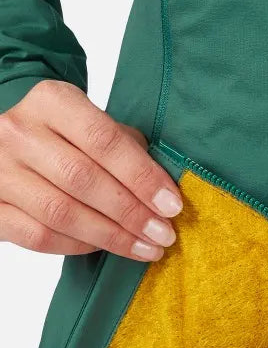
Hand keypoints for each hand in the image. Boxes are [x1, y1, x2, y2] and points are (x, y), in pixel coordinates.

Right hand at [0, 81, 181, 259]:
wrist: (6, 134)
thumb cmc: (61, 129)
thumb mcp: (91, 119)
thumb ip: (124, 145)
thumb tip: (161, 190)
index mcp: (51, 101)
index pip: (104, 141)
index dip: (142, 176)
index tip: (171, 205)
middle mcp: (19, 132)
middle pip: (83, 180)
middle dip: (130, 212)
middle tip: (163, 233)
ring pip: (60, 213)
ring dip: (110, 236)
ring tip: (144, 247)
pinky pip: (37, 236)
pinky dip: (76, 246)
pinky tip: (103, 246)